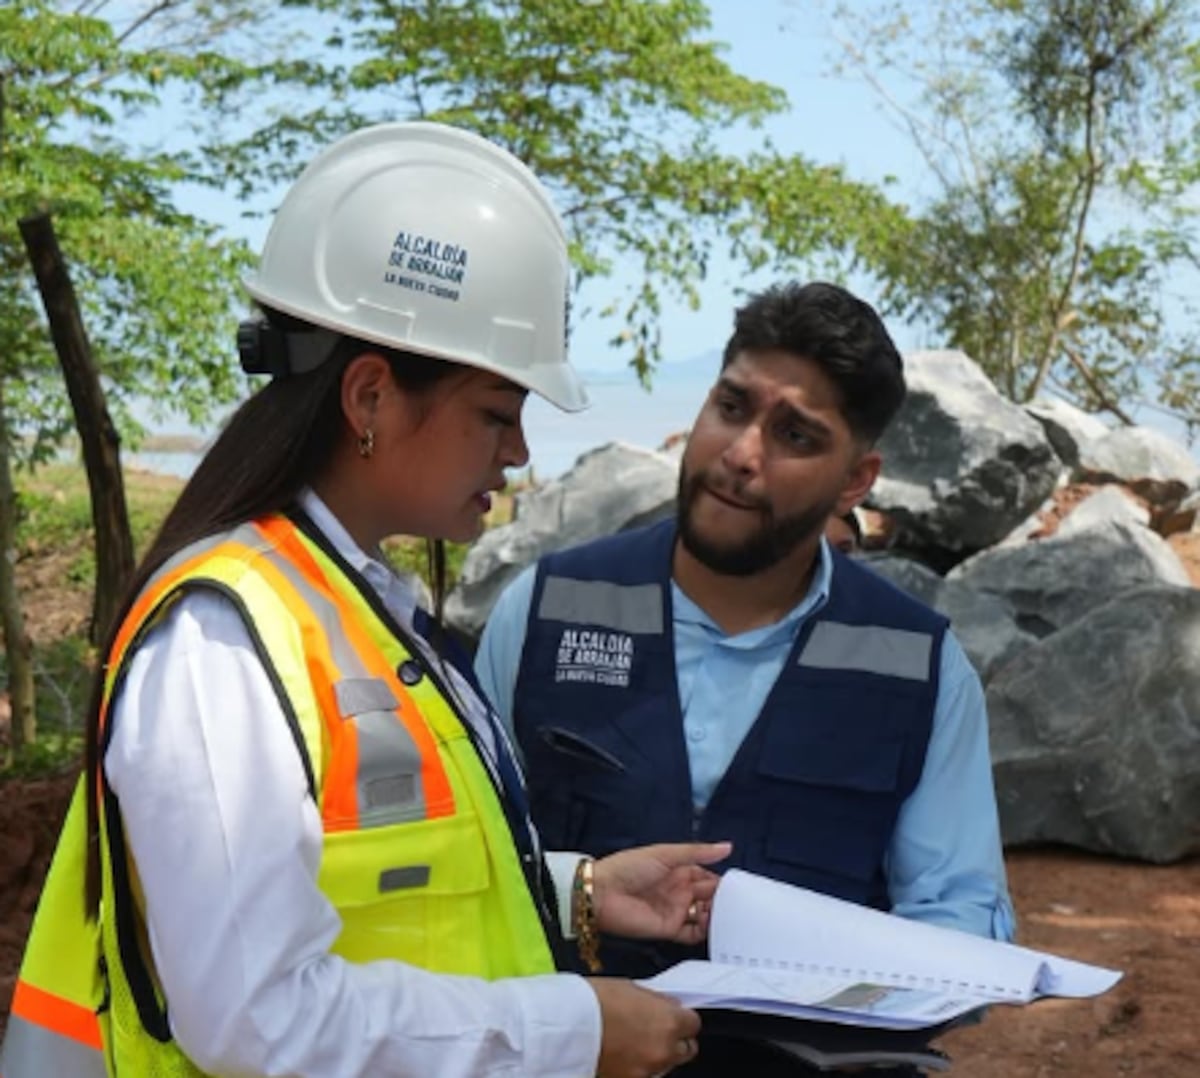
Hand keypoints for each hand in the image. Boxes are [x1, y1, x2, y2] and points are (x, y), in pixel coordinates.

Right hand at [589, 978, 700, 1077]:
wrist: (565, 1027)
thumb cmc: (593, 1001)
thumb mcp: (631, 988)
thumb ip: (656, 1001)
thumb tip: (669, 1006)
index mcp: (669, 1022)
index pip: (693, 1024)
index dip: (682, 1018)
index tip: (674, 1016)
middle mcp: (664, 1050)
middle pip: (687, 1050)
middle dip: (676, 1040)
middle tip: (657, 1030)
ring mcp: (648, 1071)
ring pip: (665, 1065)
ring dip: (656, 1055)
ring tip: (634, 1043)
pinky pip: (644, 1074)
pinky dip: (638, 1066)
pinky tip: (622, 1055)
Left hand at [592, 841, 730, 945]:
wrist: (602, 894)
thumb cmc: (630, 867)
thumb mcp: (665, 854)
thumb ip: (697, 853)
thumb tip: (728, 847)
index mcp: (678, 871)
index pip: (707, 876)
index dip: (722, 881)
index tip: (741, 886)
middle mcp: (679, 891)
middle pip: (708, 897)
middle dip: (723, 900)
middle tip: (741, 903)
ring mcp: (675, 911)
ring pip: (703, 916)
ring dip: (716, 916)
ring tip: (729, 916)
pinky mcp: (668, 929)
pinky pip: (691, 933)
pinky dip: (704, 932)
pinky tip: (714, 926)